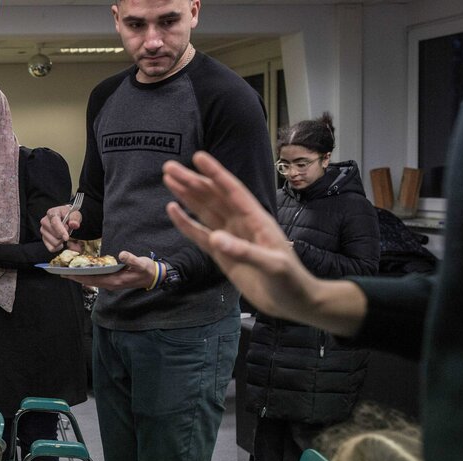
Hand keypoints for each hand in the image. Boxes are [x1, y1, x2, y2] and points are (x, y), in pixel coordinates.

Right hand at [40, 205, 82, 251]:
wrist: (65, 218)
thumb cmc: (69, 216)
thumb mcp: (75, 214)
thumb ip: (75, 218)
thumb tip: (74, 224)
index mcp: (52, 213)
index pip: (55, 223)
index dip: (61, 231)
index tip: (66, 237)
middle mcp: (45, 221)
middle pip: (54, 234)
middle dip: (63, 235)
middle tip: (67, 231)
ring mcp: (43, 230)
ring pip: (53, 242)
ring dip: (61, 241)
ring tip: (63, 235)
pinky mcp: (44, 238)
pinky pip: (51, 248)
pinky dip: (58, 247)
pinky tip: (61, 242)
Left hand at [62, 251, 158, 289]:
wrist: (154, 277)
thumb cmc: (147, 270)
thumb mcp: (141, 263)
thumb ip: (132, 259)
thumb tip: (121, 254)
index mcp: (115, 281)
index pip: (93, 279)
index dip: (80, 276)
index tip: (68, 273)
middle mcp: (111, 284)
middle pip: (89, 281)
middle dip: (76, 278)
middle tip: (62, 273)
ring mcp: (111, 283)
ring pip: (92, 281)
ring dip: (80, 277)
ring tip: (68, 273)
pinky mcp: (113, 281)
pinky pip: (97, 279)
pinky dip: (88, 276)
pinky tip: (82, 272)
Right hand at [161, 151, 322, 320]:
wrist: (293, 302)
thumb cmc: (290, 281)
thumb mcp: (273, 266)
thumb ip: (245, 252)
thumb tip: (215, 238)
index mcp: (256, 219)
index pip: (233, 191)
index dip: (215, 174)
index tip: (198, 157)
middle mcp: (241, 223)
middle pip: (213, 197)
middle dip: (192, 181)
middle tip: (169, 167)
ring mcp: (230, 238)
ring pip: (204, 211)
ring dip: (187, 195)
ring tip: (169, 179)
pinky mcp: (222, 254)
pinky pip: (200, 235)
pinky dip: (186, 223)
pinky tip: (173, 210)